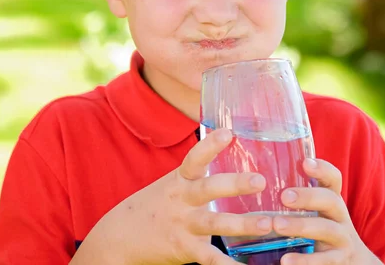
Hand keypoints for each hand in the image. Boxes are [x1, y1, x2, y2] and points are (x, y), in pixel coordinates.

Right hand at [73, 128, 272, 264]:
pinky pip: (208, 257)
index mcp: (179, 180)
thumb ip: (196, 175)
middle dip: (234, 184)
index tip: (229, 133)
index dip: (210, 145)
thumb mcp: (171, 184)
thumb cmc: (154, 205)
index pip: (194, 158)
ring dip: (241, 224)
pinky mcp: (183, 249)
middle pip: (208, 189)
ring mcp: (182, 225)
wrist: (118, 236)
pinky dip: (226, 264)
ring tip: (267, 223)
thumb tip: (228, 148)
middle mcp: (181, 200)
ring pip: (214, 223)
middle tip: (260, 180)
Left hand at [272, 159, 382, 264]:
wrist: (350, 262)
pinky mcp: (338, 261)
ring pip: (326, 229)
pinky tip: (286, 260)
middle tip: (284, 196)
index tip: (305, 162)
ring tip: (277, 225)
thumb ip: (295, 197)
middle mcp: (339, 216)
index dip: (322, 169)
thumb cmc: (320, 229)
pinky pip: (323, 260)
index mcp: (331, 200)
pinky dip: (305, 260)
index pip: (333, 179)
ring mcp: (342, 239)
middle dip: (308, 196)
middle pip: (330, 200)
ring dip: (301, 225)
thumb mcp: (315, 211)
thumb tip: (255, 179)